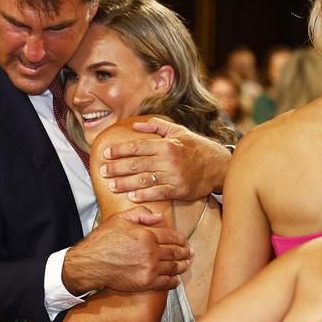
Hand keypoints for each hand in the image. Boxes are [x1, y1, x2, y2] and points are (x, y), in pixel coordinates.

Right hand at [63, 206, 190, 293]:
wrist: (90, 263)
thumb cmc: (103, 240)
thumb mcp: (120, 219)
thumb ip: (142, 214)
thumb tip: (159, 217)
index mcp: (147, 235)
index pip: (172, 237)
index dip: (181, 239)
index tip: (184, 241)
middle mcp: (152, 252)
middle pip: (175, 252)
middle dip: (184, 252)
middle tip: (189, 253)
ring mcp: (150, 269)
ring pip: (173, 267)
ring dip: (182, 266)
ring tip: (185, 264)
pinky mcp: (146, 283)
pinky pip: (166, 283)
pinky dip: (174, 281)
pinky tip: (175, 279)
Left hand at [100, 118, 229, 201]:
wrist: (219, 165)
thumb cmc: (196, 146)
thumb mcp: (178, 131)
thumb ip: (156, 125)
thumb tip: (136, 125)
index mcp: (165, 144)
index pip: (137, 147)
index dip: (119, 150)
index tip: (105, 154)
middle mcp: (168, 159)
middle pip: (136, 164)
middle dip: (116, 168)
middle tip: (102, 171)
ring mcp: (173, 175)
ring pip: (144, 180)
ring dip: (125, 183)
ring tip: (111, 185)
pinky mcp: (179, 190)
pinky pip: (158, 193)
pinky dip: (143, 196)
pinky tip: (131, 197)